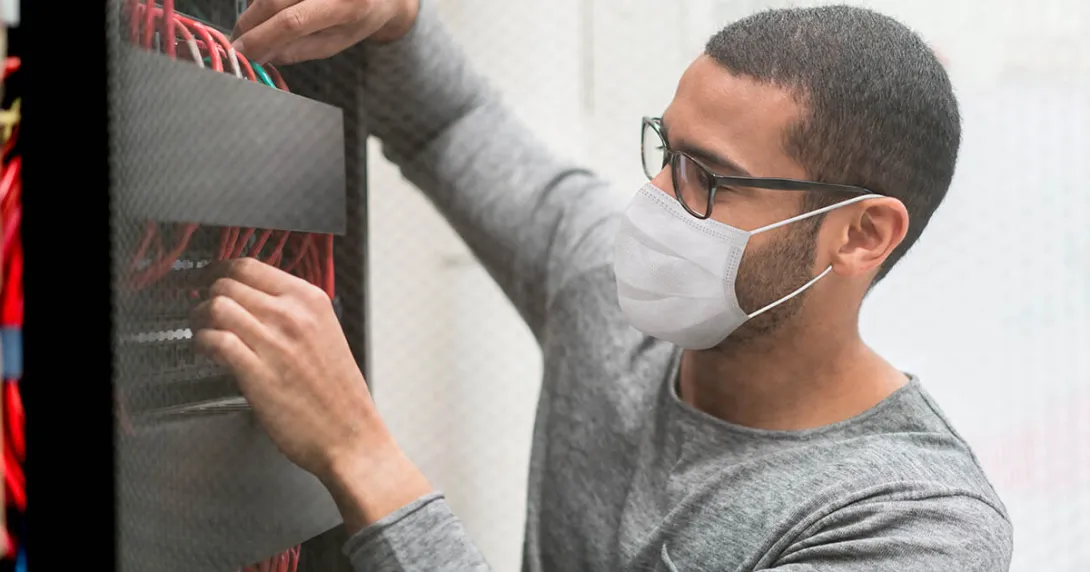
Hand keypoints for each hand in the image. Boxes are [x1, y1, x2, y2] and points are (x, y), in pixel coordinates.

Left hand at [190, 258, 430, 529]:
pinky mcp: (258, 373)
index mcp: (311, 301)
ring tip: (201, 332)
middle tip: (201, 311)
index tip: (210, 282)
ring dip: (198, 318)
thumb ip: (294, 314)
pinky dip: (201, 342)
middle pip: (226, 283)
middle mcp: (293, 315)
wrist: (352, 437)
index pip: (249, 266)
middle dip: (205, 296)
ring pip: (216, 306)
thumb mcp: (326, 335)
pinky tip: (206, 351)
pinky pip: (215, 340)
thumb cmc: (339, 396)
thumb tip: (254, 303)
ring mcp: (276, 343)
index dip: (220, 272)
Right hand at [231, 0, 420, 64]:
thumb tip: (260, 57)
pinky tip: (265, 12)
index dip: (262, 38)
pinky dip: (260, 1)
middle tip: (238, 44)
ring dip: (252, 12)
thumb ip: (299, 51)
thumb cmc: (358, 19)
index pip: (294, 22)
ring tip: (253, 29)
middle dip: (249, 24)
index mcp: (346, 9)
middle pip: (274, 1)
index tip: (242, 53)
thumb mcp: (335, 43)